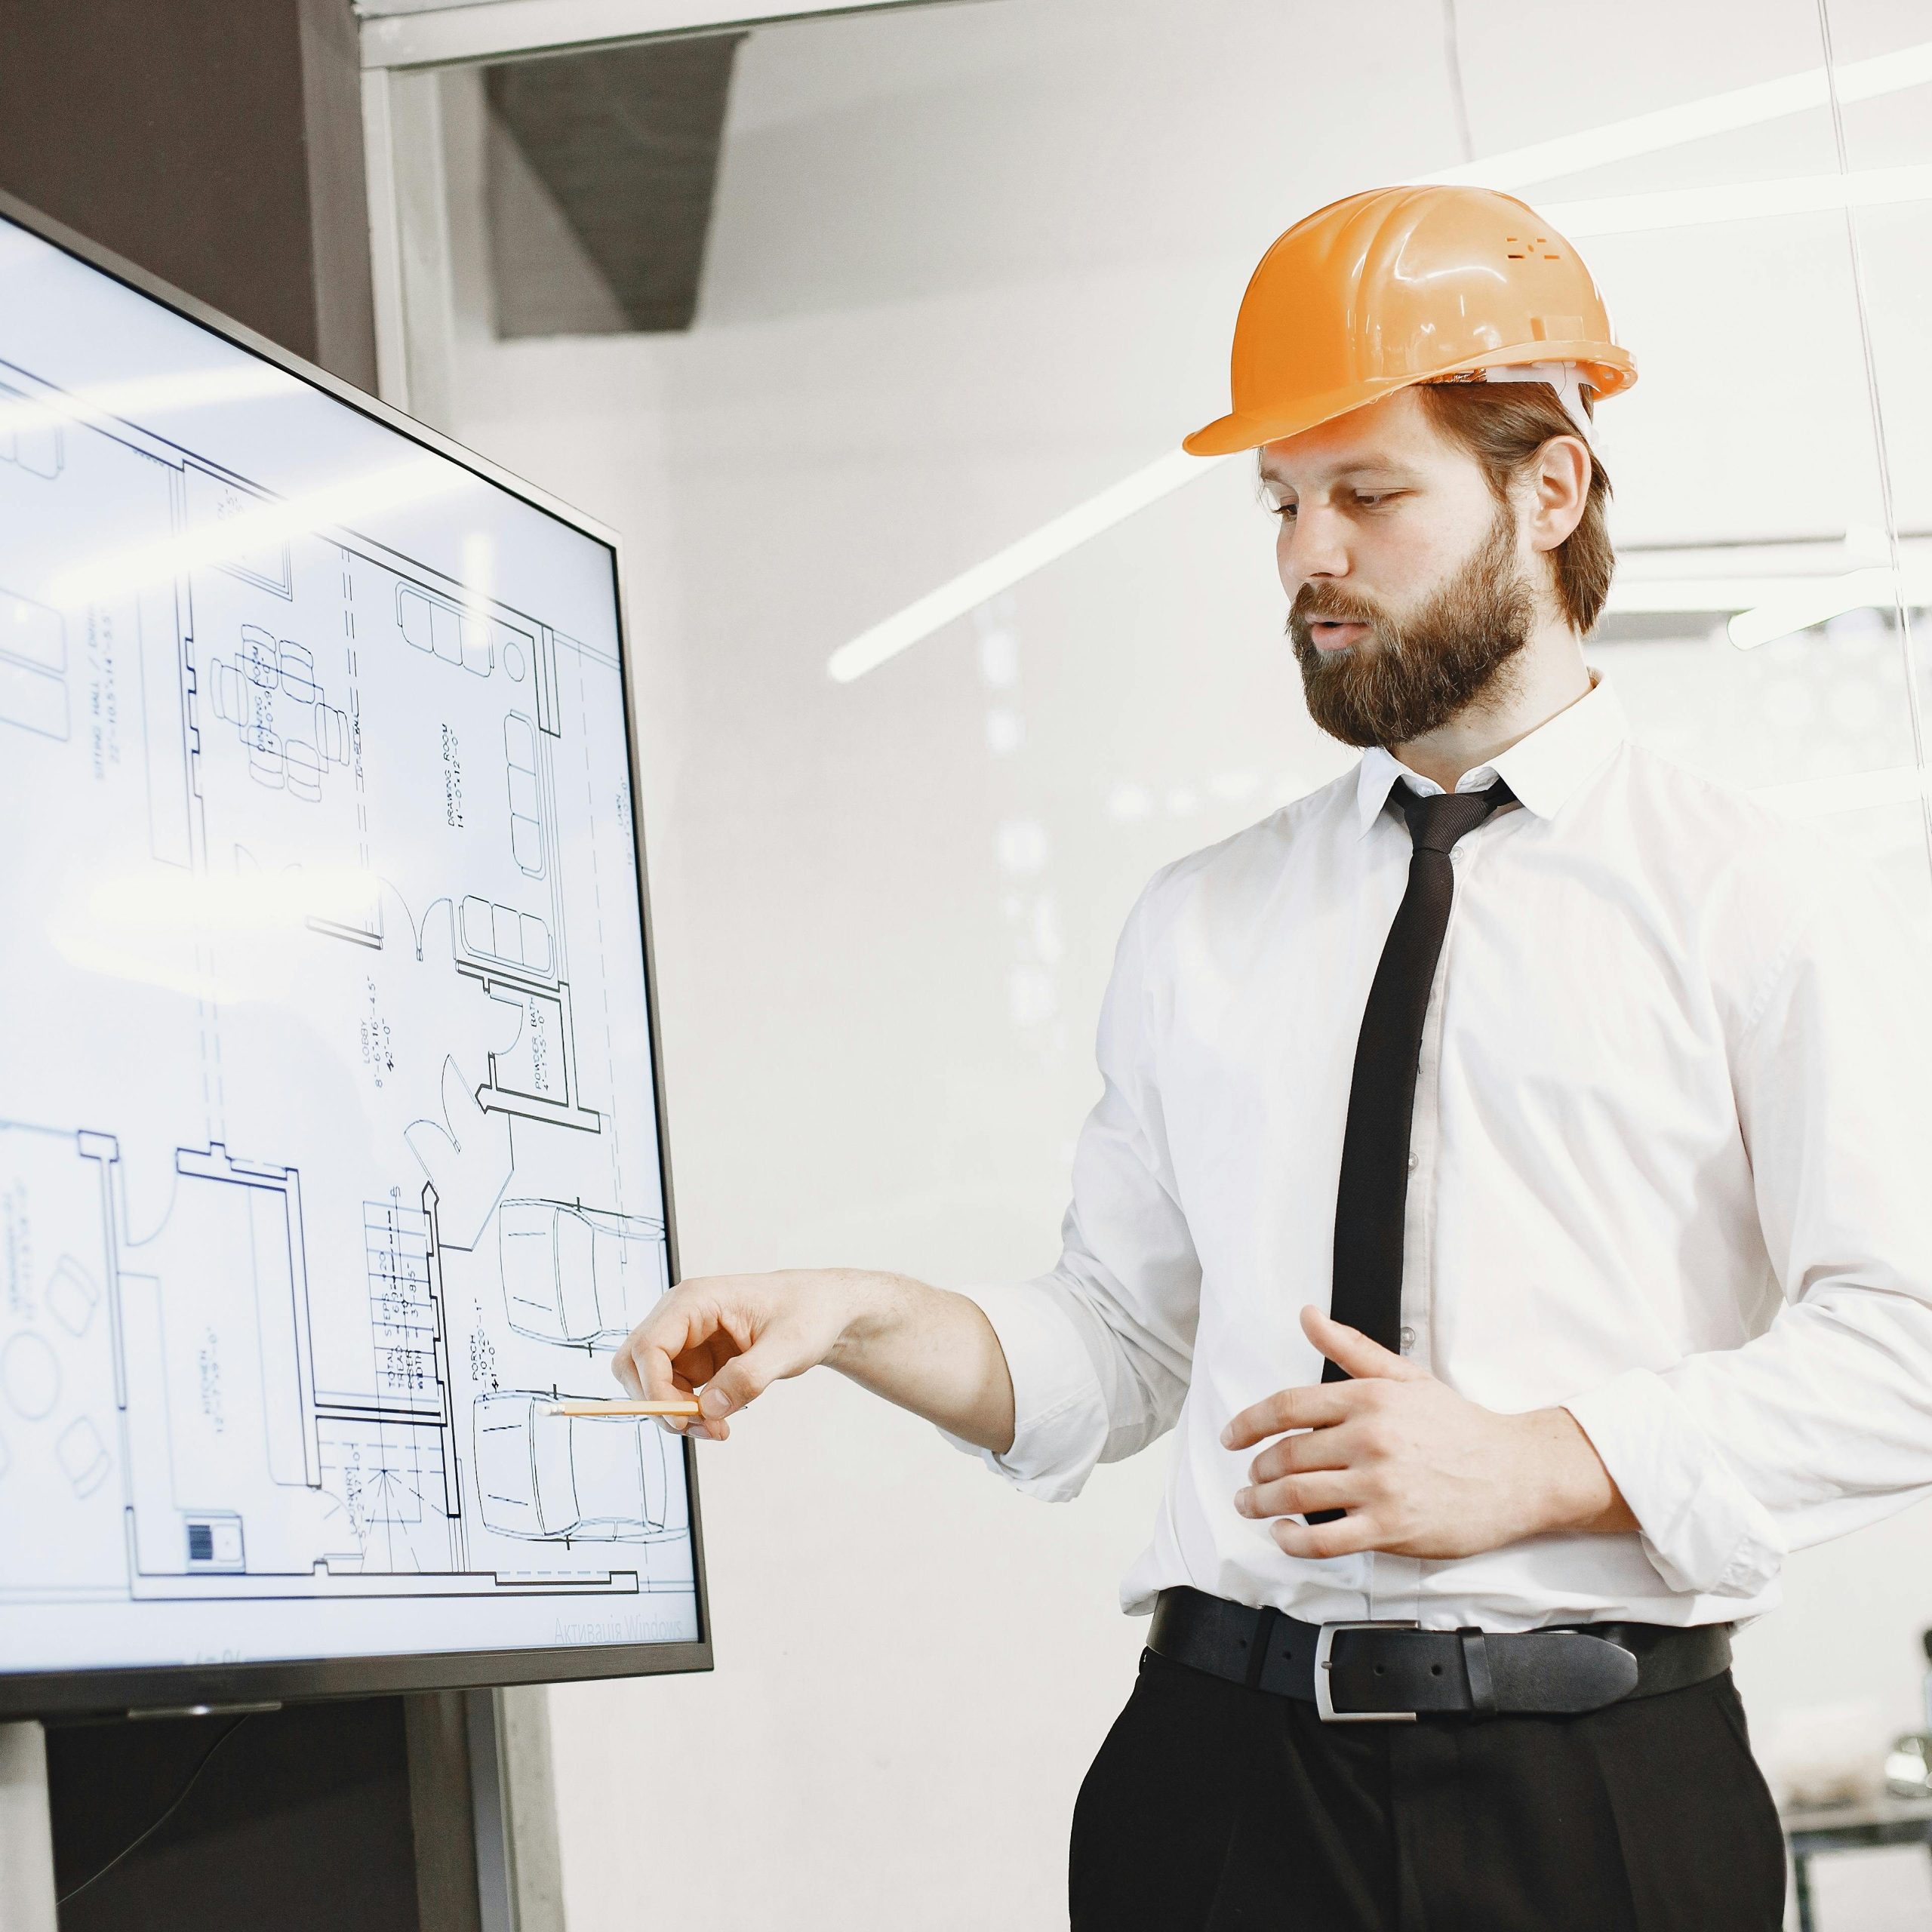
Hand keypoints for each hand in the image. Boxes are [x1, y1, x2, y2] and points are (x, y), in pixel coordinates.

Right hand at [613, 1269, 868, 1439]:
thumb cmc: (808, 1314)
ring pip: (651, 1385)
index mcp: (695, 1301)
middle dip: (659, 1404)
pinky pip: (672, 1393)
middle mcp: (680, 1317)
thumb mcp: (788, 1347)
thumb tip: (709, 1409)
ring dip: (675, 1414)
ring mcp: (685, 1340)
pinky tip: (720, 1420)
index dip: (654, 1390)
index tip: (683, 1421)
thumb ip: (749, 1377)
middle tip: (700, 1427)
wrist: (823, 1312)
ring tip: (719, 1429)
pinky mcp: (694, 1360)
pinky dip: (689, 1413)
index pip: (647, 1348)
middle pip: (634, 1366)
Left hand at [1221, 1306, 1632, 1559]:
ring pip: (1297, 1496)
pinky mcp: (1392, 1527)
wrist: (1517, 1472)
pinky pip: (1325, 1539)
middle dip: (1256, 1471)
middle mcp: (1368, 1439)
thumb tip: (1308, 1316)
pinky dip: (1293, 1541)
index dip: (1248, 1423)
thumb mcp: (1405, 1376)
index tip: (1231, 1438)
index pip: (1287, 1407)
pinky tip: (1282, 1536)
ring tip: (1252, 1506)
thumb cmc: (1459, 1425)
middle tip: (1248, 1480)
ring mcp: (1379, 1485)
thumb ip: (1350, 1348)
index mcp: (1368, 1398)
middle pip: (1287, 1455)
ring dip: (1262, 1504)